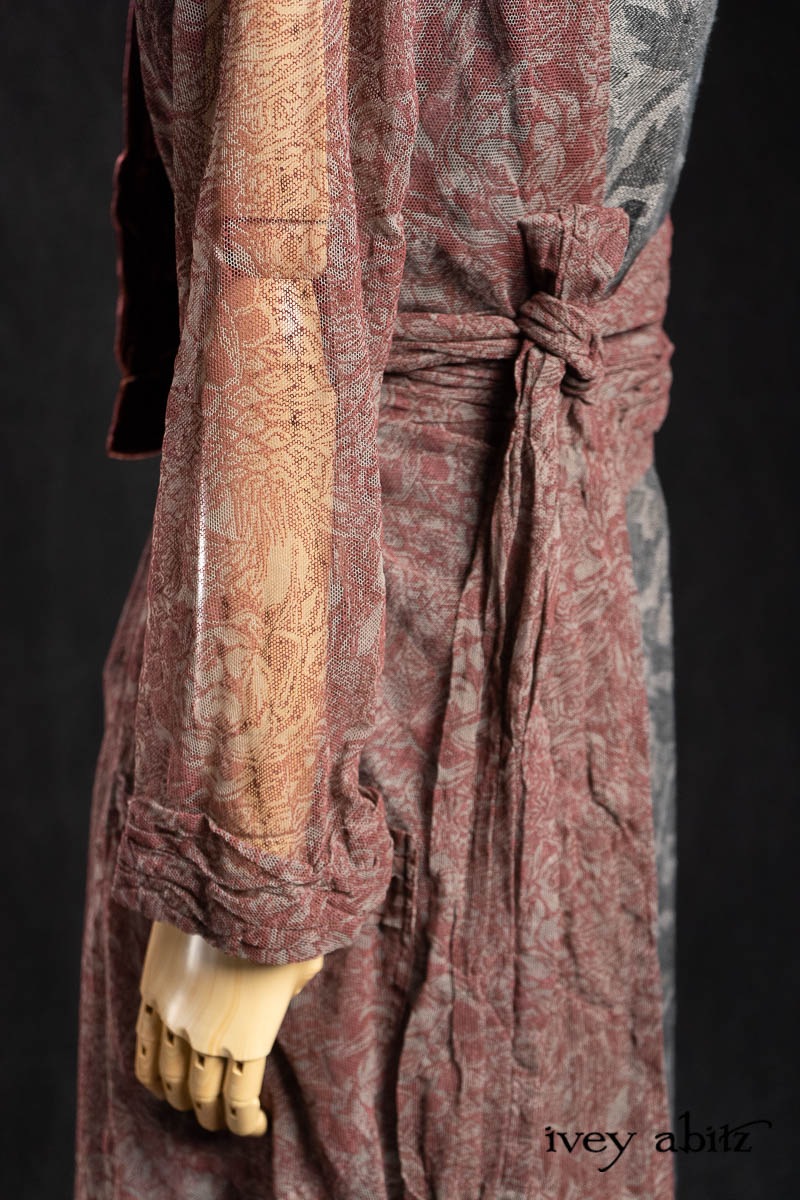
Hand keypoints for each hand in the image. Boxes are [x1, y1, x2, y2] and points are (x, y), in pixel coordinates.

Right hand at [133, 920, 322, 1134]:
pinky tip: (158, 1082)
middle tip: (219, 1116)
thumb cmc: (280, 921)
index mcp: (251, 1035)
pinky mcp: (154, 993)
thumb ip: (292, 990)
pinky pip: (144, 1047)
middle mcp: (209, 1034)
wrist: (233, 885)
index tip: (254, 1124)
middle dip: (211, 1114)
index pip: (240, 1101)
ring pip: (169, 1079)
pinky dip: (149, 1074)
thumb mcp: (302, 962)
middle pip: (203, 1096)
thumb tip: (283, 996)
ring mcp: (176, 1016)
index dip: (245, 1122)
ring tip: (189, 1102)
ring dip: (179, 1098)